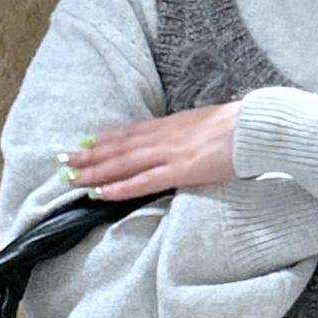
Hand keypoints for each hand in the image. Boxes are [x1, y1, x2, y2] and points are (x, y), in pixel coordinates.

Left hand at [57, 101, 243, 199]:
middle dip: (88, 155)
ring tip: (72, 179)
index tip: (82, 145)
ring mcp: (169, 153)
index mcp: (169, 125)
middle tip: (62, 163)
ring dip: (95, 171)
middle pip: (117, 147)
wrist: (255, 127)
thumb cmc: (237, 128)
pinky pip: (143, 181)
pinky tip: (101, 192)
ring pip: (123, 163)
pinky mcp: (180, 170)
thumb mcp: (203, 125)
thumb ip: (184, 135)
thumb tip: (175, 143)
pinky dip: (120, 187)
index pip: (127, 133)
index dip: (102, 140)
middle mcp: (162, 136)